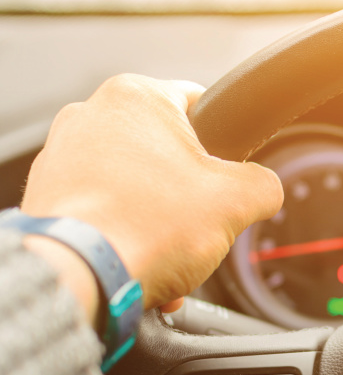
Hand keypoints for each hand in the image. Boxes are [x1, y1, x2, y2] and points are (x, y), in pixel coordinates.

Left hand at [21, 74, 283, 310]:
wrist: (80, 278)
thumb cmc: (143, 230)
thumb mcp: (237, 201)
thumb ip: (264, 184)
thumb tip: (263, 188)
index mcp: (136, 97)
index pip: (200, 102)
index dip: (224, 143)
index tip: (225, 174)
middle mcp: (90, 115)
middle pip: (167, 148)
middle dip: (188, 190)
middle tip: (199, 220)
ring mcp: (62, 153)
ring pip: (135, 182)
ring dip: (158, 216)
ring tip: (169, 249)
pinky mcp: (47, 193)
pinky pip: (103, 206)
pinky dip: (127, 231)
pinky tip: (142, 260)